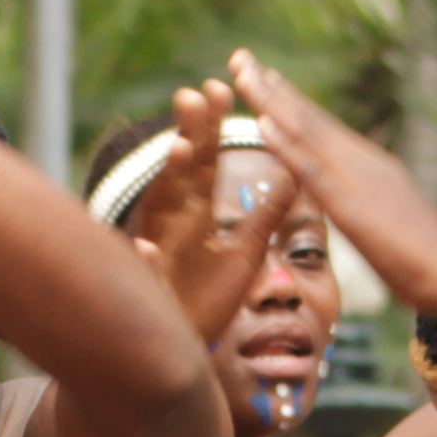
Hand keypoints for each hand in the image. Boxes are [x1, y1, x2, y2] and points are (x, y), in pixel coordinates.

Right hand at [117, 76, 305, 349]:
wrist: (186, 348)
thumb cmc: (210, 297)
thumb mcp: (247, 251)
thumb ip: (266, 213)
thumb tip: (292, 173)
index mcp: (196, 214)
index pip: (206, 161)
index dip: (212, 127)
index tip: (222, 88)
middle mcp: (174, 226)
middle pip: (182, 173)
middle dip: (188, 135)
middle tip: (195, 94)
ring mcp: (159, 255)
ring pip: (159, 213)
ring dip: (168, 183)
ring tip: (180, 150)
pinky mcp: (154, 292)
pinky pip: (146, 277)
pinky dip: (144, 264)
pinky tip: (145, 250)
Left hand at [220, 54, 436, 316]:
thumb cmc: (426, 262)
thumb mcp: (390, 224)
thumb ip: (368, 208)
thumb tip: (355, 208)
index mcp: (369, 166)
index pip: (323, 128)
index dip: (291, 101)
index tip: (264, 76)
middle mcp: (361, 161)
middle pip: (309, 118)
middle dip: (272, 87)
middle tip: (240, 56)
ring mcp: (356, 178)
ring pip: (306, 131)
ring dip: (270, 100)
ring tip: (241, 71)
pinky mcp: (351, 205)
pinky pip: (311, 169)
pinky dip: (285, 143)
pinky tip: (262, 121)